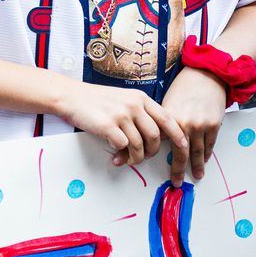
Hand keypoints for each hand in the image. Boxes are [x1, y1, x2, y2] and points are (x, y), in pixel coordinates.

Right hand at [57, 79, 188, 179]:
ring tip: (129, 159)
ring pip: (139, 144)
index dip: (177, 134)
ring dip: (136, 157)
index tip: (183, 145)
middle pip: (155, 135)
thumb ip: (140, 113)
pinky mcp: (107, 125)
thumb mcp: (124, 99)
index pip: (167, 118)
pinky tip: (116, 157)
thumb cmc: (97, 100)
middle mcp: (133, 105)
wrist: (72, 96)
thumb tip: (154, 136)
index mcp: (141, 98)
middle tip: (144, 156)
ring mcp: (121, 114)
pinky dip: (121, 156)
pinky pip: (123, 146)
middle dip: (152, 151)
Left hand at [162, 67, 227, 182]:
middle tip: (175, 182)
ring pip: (197, 152)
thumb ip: (162, 122)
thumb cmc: (183, 87)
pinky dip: (207, 154)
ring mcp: (200, 125)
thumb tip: (154, 139)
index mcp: (169, 117)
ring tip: (195, 176)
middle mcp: (184, 123)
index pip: (161, 142)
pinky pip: (209, 144)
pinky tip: (204, 161)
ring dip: (196, 166)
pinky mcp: (213, 124)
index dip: (155, 155)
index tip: (150, 166)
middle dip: (177, 169)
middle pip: (180, 153)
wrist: (207, 75)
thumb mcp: (167, 103)